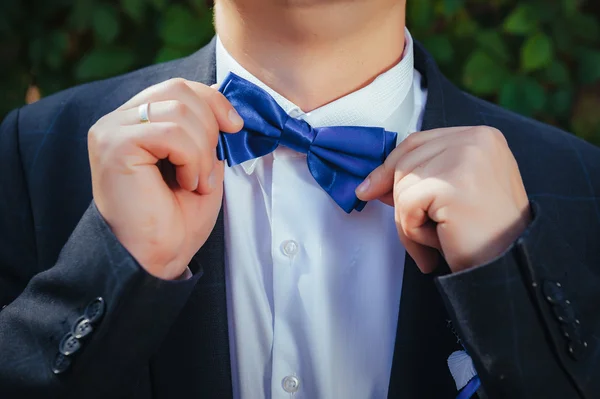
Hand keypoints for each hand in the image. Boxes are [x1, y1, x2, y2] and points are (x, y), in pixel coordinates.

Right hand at [88, 78, 242, 279]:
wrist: (155, 258)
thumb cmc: (176, 219)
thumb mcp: (202, 164)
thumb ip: (205, 131)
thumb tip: (222, 99)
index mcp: (138, 122)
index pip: (178, 87)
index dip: (213, 101)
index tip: (235, 126)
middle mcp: (119, 120)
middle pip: (179, 90)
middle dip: (209, 128)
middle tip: (208, 169)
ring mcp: (112, 130)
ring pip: (179, 110)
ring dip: (201, 152)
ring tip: (195, 183)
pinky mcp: (113, 144)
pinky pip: (170, 133)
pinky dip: (190, 160)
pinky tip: (184, 184)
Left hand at [356, 126, 530, 272]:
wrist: (508, 269)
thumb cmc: (481, 236)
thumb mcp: (448, 197)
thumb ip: (416, 180)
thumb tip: (371, 183)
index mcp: (481, 136)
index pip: (417, 142)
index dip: (389, 167)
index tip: (370, 190)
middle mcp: (477, 139)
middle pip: (405, 162)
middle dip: (400, 201)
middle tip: (420, 232)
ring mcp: (467, 158)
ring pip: (402, 184)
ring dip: (409, 220)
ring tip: (438, 239)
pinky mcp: (454, 184)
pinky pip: (406, 204)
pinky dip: (412, 231)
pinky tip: (438, 244)